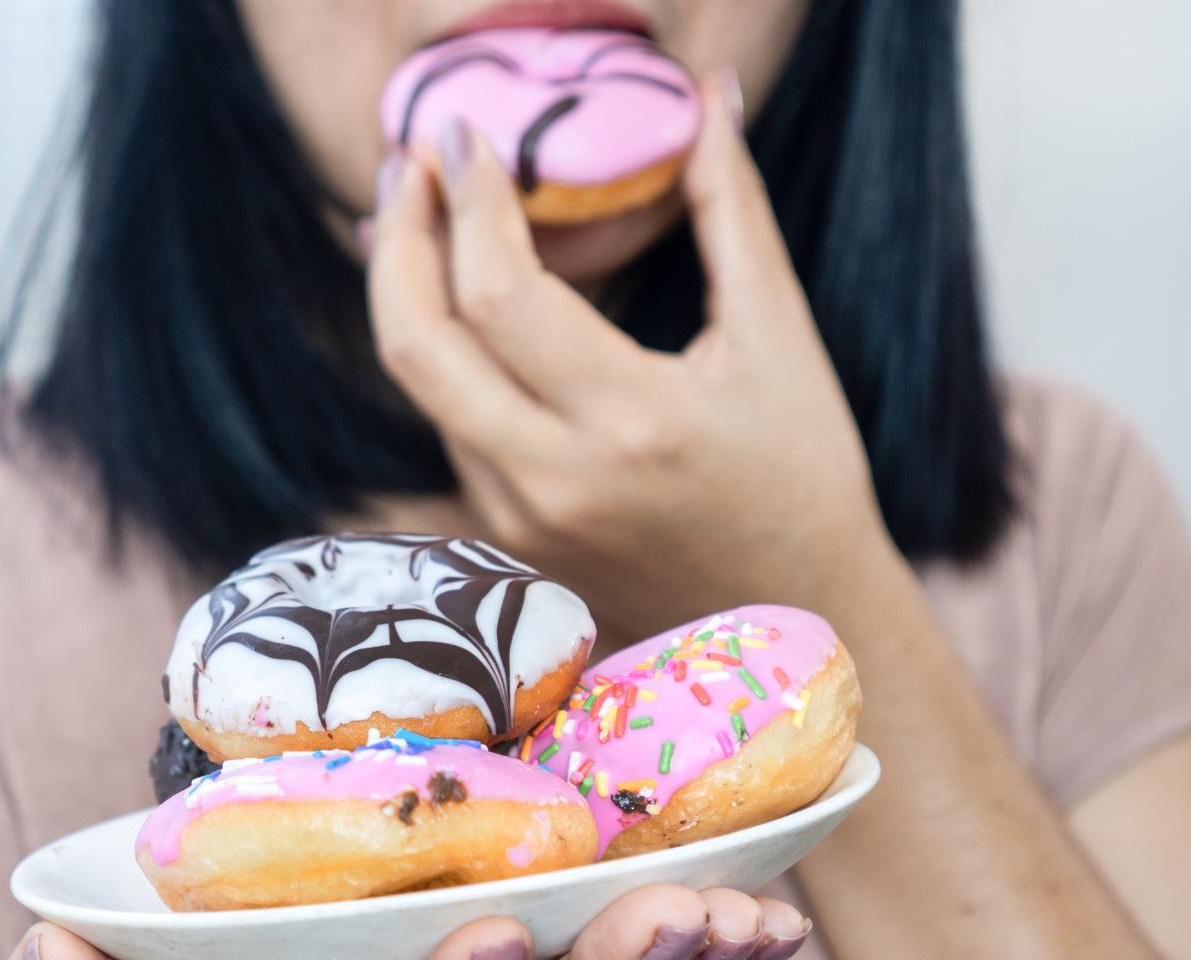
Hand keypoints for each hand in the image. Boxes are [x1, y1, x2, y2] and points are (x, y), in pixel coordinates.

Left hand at [367, 73, 904, 644]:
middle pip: (416, 345)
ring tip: (422, 209)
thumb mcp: (780, 340)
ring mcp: (518, 520)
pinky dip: (439, 350)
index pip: (501, 294)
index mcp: (633, 424)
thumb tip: (709, 98)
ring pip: (424, 386)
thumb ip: (731, 209)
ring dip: (407, 290)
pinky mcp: (502, 541)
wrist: (792, 618)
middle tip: (414, 160)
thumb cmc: (802, 478)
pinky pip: (447, 425)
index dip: (469, 202)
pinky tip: (448, 295)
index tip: (470, 136)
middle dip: (399, 239)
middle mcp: (556, 481)